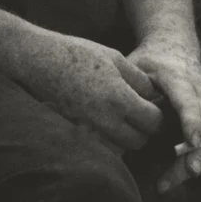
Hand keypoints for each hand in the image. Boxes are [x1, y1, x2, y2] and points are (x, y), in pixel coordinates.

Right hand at [15, 32, 163, 150]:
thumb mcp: (115, 58)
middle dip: (145, 131)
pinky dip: (109, 140)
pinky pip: (101, 145)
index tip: (158, 109)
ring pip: (120, 148)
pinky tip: (108, 122)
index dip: (160, 117)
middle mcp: (104, 119)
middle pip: (138, 141)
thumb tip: (154, 96)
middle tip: (144, 116)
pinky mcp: (76, 131)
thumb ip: (139, 80)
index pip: (152, 122)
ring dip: (127, 138)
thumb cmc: (79, 54)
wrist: (40, 60)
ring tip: (127, 119)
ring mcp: (88, 128)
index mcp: (118, 98)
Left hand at [129, 39, 200, 190]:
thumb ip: (130, 91)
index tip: (191, 142)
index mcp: (181, 77)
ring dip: (190, 163)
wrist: (175, 46)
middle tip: (179, 176)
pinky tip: (175, 175)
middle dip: (194, 154)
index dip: (192, 122)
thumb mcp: (136, 67)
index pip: (189, 101)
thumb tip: (116, 122)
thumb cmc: (151, 60)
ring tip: (166, 184)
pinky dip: (194, 160)